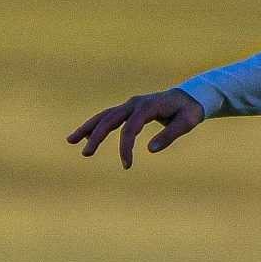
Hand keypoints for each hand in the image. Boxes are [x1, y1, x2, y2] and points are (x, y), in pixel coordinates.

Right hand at [68, 89, 205, 167]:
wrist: (190, 96)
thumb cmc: (189, 111)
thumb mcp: (186, 123)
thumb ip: (169, 135)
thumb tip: (149, 150)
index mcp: (148, 107)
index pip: (130, 128)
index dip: (126, 146)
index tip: (127, 165)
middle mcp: (135, 103)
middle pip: (110, 118)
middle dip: (97, 136)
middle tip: (86, 154)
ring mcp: (130, 105)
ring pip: (104, 115)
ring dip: (88, 128)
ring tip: (70, 140)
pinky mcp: (129, 109)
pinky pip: (109, 117)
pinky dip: (96, 126)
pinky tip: (85, 137)